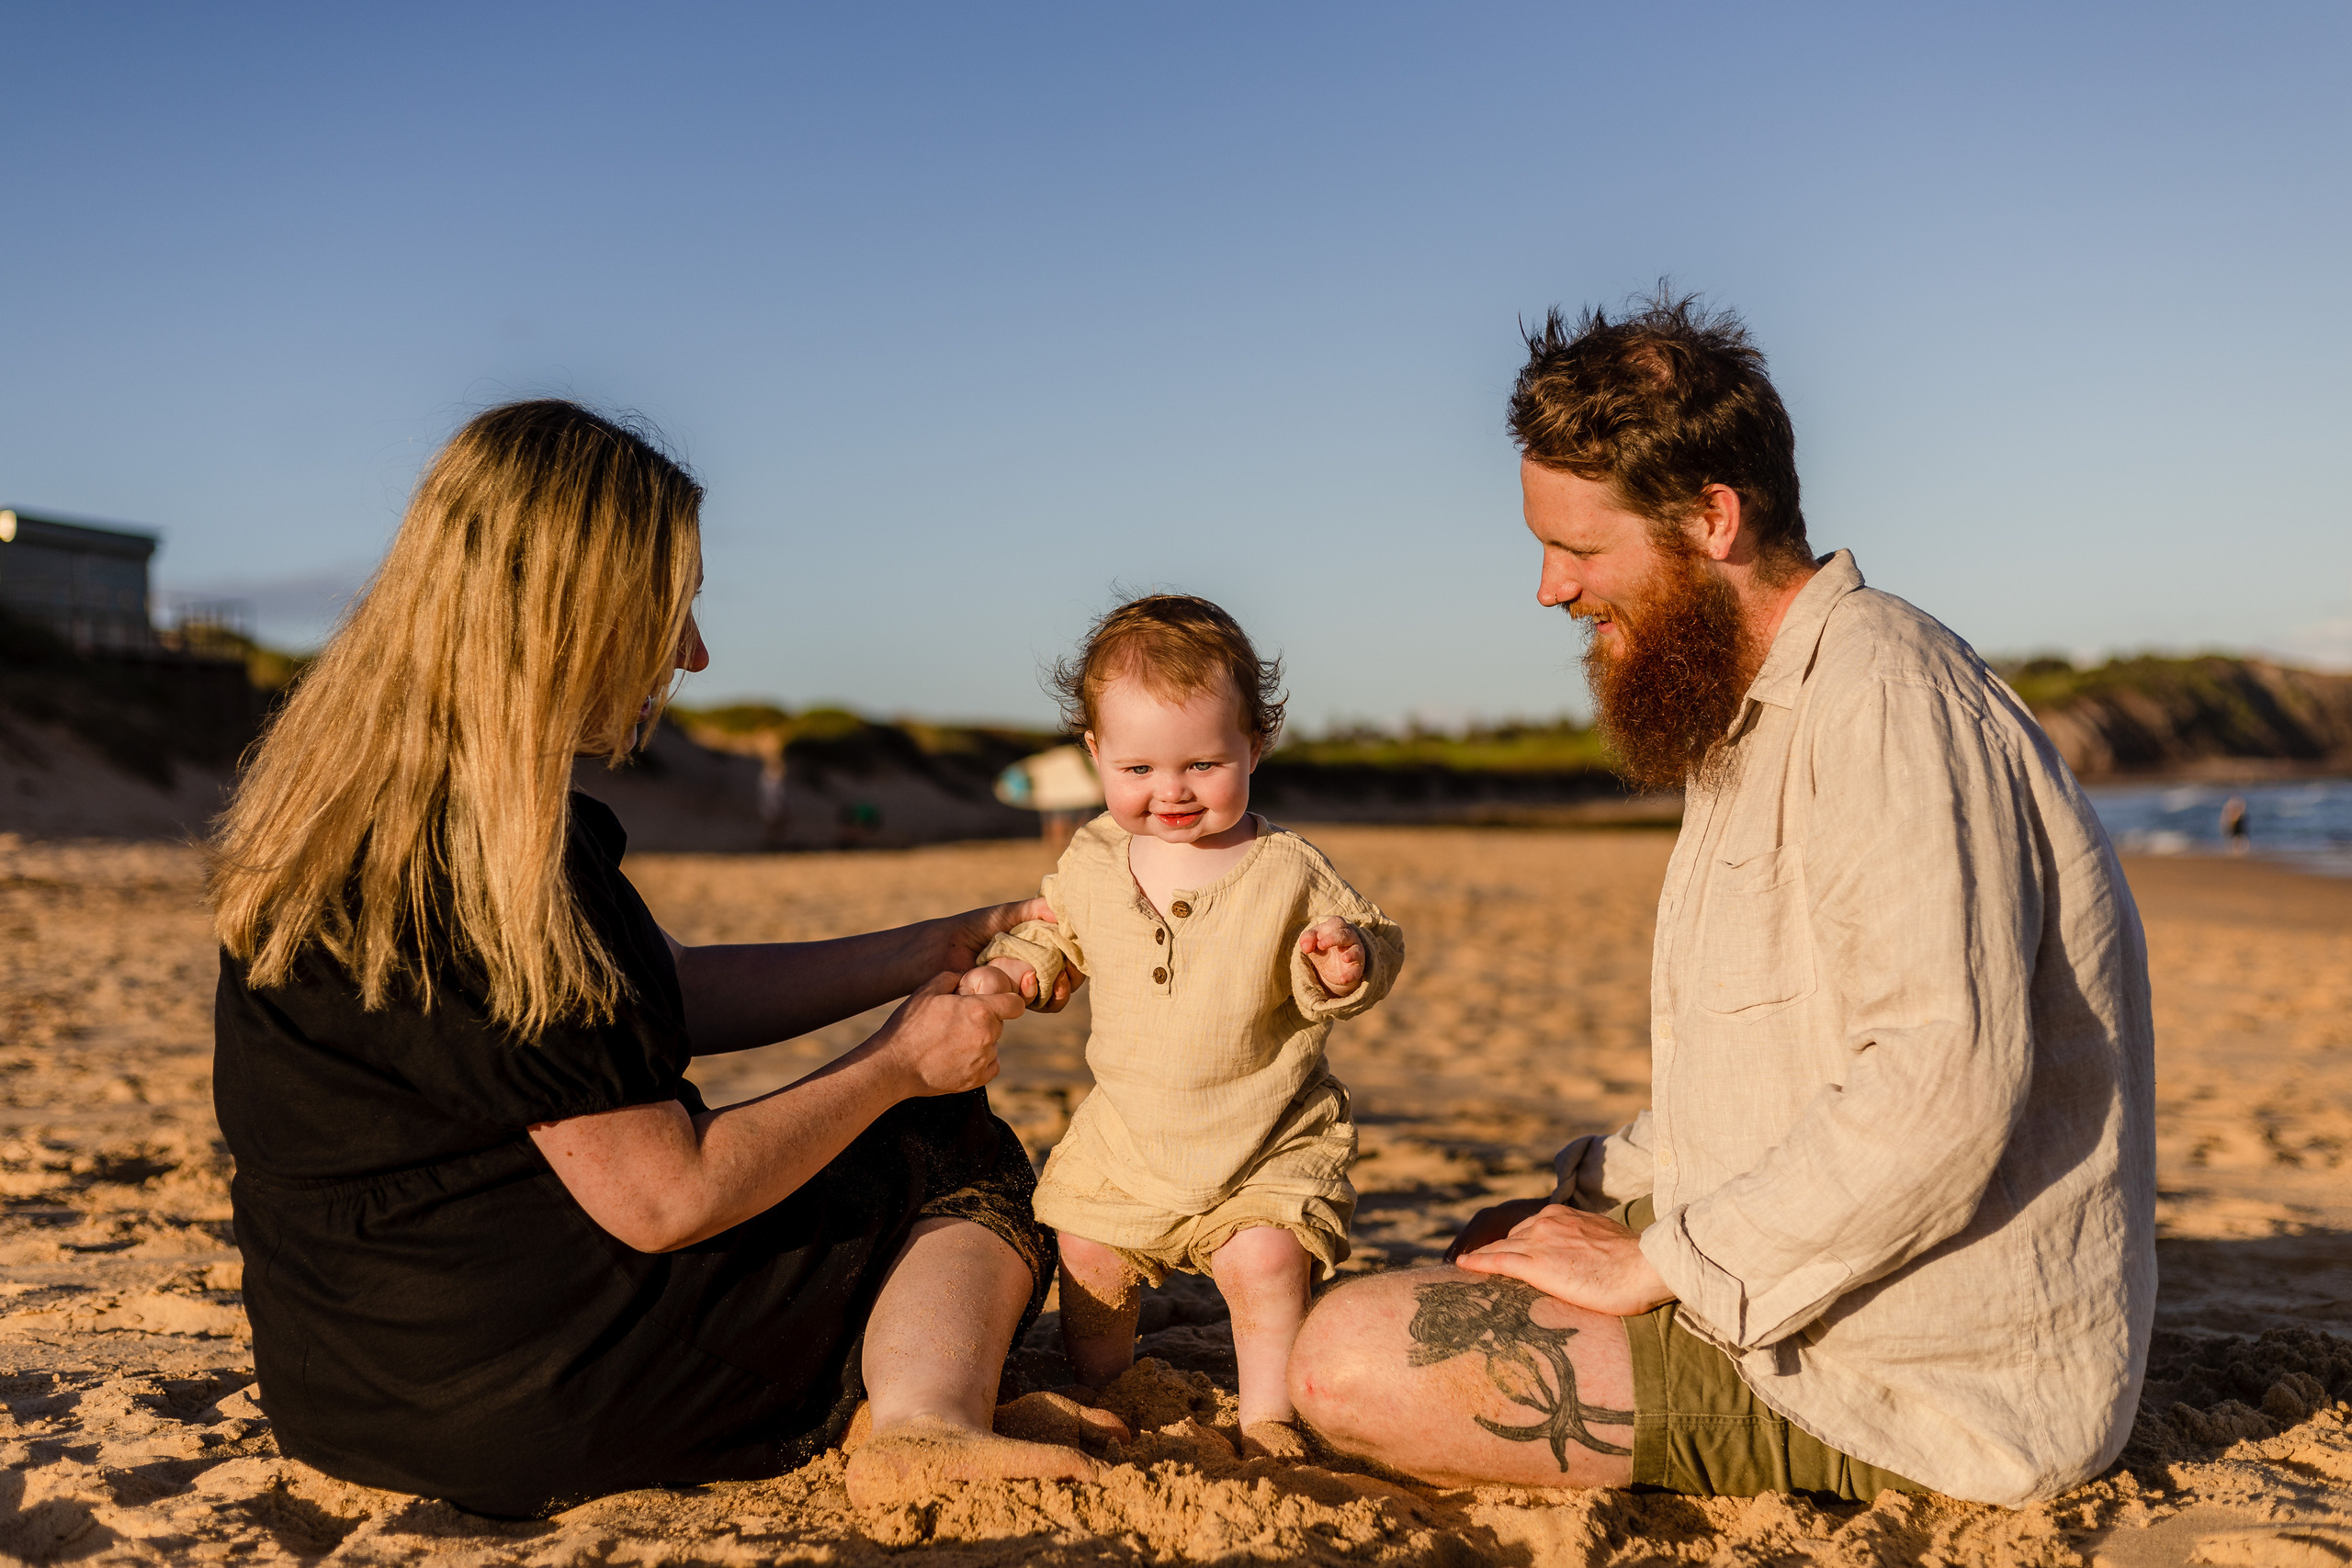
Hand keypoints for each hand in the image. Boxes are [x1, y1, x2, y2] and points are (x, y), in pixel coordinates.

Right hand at [864, 972, 1023, 1096]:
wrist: (893, 1065)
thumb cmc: (908, 1026)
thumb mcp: (926, 992)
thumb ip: (951, 978)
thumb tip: (965, 977)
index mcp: (979, 1011)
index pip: (1016, 1004)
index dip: (1008, 1001)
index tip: (997, 1003)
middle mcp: (986, 1036)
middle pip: (1000, 1024)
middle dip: (985, 1020)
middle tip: (958, 1023)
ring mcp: (982, 1060)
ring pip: (993, 1045)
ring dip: (980, 1041)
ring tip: (951, 1043)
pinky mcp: (976, 1080)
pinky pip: (990, 1065)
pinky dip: (980, 1061)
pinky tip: (958, 1057)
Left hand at [937, 900, 1084, 1010]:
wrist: (943, 950)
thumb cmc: (974, 928)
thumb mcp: (1006, 915)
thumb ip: (1034, 909)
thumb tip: (1061, 910)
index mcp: (1038, 947)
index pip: (1069, 955)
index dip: (1078, 954)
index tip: (1080, 948)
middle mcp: (1034, 969)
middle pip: (1067, 979)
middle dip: (1073, 977)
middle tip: (1069, 969)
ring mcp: (1022, 987)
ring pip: (1054, 997)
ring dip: (1061, 991)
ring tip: (1057, 979)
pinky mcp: (1009, 1001)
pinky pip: (1033, 1004)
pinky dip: (1039, 995)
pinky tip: (1032, 979)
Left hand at [1297, 917, 1366, 995]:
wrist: (1333, 966)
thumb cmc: (1323, 946)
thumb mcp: (1312, 942)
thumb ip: (1307, 940)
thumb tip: (1306, 947)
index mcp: (1338, 927)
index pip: (1336, 922)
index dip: (1327, 929)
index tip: (1318, 941)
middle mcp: (1350, 937)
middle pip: (1345, 934)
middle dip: (1333, 938)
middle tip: (1321, 945)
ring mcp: (1355, 952)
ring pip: (1356, 950)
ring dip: (1351, 954)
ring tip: (1345, 958)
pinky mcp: (1357, 967)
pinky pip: (1357, 970)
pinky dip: (1351, 975)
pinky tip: (1343, 979)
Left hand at [1453, 1203, 1675, 1317]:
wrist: (1646, 1265)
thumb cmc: (1637, 1263)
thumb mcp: (1606, 1243)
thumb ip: (1587, 1246)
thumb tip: (1589, 1260)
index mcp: (1563, 1216)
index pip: (1529, 1230)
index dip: (1514, 1244)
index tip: (1504, 1254)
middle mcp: (1546, 1223)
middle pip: (1510, 1238)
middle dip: (1493, 1251)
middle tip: (1473, 1264)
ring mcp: (1540, 1242)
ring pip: (1500, 1249)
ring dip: (1481, 1259)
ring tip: (1461, 1268)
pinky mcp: (1537, 1265)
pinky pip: (1498, 1261)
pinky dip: (1478, 1262)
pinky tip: (1462, 1266)